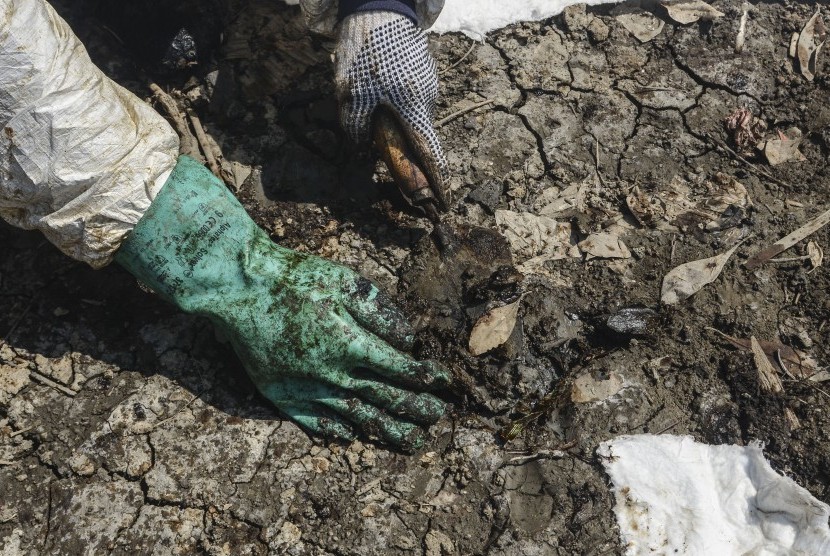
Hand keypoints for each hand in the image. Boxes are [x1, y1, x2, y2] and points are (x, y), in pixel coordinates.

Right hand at [225, 237, 450, 450]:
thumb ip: (379, 313)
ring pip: (354, 417)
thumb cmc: (295, 278)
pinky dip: (335, 431)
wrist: (239, 288)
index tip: (444, 381)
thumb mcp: (345, 282)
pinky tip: (352, 437)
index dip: (425, 377)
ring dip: (386, 430)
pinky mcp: (280, 393)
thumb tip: (408, 340)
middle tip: (437, 419)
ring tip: (411, 442)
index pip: (399, 369)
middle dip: (415, 409)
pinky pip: (313, 421)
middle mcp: (332, 373)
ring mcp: (305, 388)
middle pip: (383, 398)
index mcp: (351, 344)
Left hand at [335, 11, 448, 204]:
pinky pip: (409, 99)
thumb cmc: (366, 51)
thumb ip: (356, 127)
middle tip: (390, 153)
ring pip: (412, 116)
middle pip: (420, 137)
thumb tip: (361, 151)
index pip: (431, 154)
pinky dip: (396, 105)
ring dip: (395, 122)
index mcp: (413, 108)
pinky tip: (375, 87)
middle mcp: (426, 99)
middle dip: (407, 151)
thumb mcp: (352, 93)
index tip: (444, 203)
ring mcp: (427, 84)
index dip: (438, 182)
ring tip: (369, 103)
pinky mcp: (421, 72)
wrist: (380, 7)